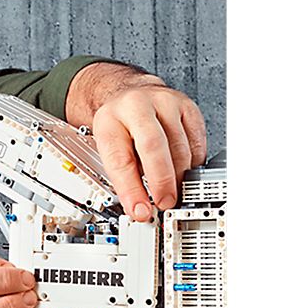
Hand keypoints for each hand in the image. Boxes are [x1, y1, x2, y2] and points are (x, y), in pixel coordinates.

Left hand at [84, 75, 207, 218]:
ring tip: (174, 191)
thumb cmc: (121, 126)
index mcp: (110, 120)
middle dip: (161, 181)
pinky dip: (193, 163)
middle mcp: (137, 106)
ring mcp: (165, 102)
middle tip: (165, 202)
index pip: (120, 160)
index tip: (141, 211)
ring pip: (179, 146)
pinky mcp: (187, 107)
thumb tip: (141, 211)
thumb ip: (124, 180)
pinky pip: (196, 141)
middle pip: (153, 146)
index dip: (132, 190)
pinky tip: (185, 171)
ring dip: (179, 176)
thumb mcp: (110, 149)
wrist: (132, 95)